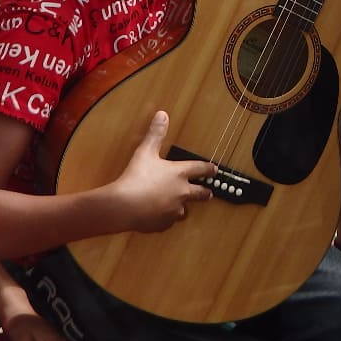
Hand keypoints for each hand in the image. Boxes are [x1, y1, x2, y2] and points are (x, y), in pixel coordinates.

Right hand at [111, 110, 215, 232]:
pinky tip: (157, 216)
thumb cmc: (136, 177)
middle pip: (201, 194)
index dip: (209, 169)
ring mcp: (174, 211)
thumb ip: (155, 134)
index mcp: (180, 174)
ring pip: (184, 211)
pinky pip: (168, 222)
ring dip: (182, 208)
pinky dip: (165, 219)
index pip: (201, 169)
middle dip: (206, 193)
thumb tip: (162, 115)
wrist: (124, 205)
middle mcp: (182, 193)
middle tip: (209, 193)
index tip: (215, 170)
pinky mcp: (163, 224)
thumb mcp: (145, 151)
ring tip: (178, 207)